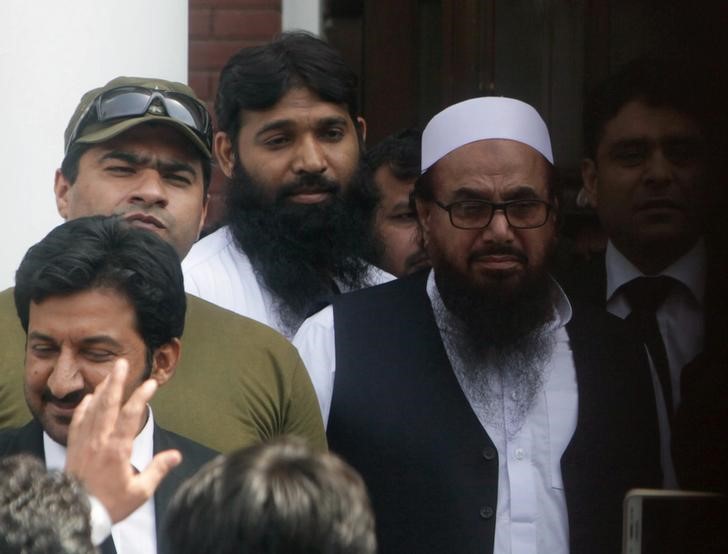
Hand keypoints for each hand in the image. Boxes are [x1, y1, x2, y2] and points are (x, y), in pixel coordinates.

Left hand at [65, 359, 181, 522]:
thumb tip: (176, 455)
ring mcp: (84, 442)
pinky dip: (84, 407)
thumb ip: (158, 470)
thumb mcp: (140, 491)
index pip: (131, 415)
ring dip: (102, 389)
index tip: (151, 383)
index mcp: (118, 449)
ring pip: (93, 409)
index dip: (141, 396)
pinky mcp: (74, 448)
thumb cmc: (109, 504)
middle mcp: (99, 440)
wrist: (76, 514)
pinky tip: (89, 398)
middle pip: (108, 404)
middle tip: (122, 363)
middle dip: (116, 381)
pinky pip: (78, 421)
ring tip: (111, 374)